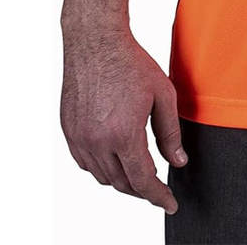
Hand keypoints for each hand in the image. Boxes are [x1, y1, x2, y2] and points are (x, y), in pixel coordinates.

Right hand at [60, 27, 186, 212]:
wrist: (96, 42)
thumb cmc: (131, 63)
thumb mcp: (163, 95)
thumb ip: (170, 133)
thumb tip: (177, 162)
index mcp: (123, 134)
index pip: (142, 180)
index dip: (158, 196)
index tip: (169, 204)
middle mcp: (97, 142)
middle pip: (121, 183)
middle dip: (142, 190)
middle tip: (158, 188)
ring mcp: (79, 138)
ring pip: (102, 176)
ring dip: (122, 180)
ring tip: (140, 173)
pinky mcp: (68, 131)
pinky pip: (85, 163)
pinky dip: (102, 168)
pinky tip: (116, 159)